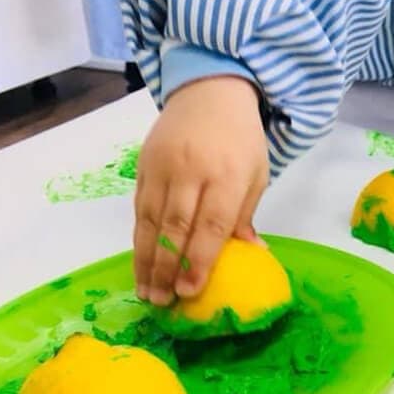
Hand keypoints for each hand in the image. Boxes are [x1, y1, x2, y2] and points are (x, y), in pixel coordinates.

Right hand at [133, 76, 268, 305]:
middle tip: (164, 301)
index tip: (190, 291)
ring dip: (146, 262)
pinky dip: (138, 240)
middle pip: (175, 228)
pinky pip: (138, 209)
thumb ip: (245, 214)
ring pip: (149, 222)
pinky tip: (139, 265)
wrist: (209, 91)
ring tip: (146, 293)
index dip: (199, 261)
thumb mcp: (255, 174)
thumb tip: (251, 254)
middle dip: (167, 269)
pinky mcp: (144, 166)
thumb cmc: (240, 140)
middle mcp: (191, 172)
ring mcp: (163, 168)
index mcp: (226, 176)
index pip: (210, 226)